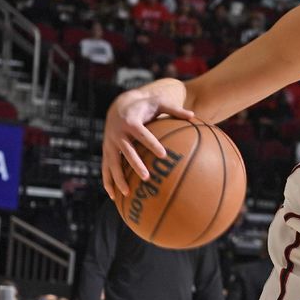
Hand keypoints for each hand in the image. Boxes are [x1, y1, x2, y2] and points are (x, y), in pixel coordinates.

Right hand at [102, 82, 192, 198]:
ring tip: (127, 193)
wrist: (118, 106)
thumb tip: (193, 115)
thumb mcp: (159, 102)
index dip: (152, 144)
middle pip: (127, 151)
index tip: (163, 154)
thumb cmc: (144, 105)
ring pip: (112, 163)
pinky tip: (115, 197)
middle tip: (147, 178)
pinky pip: (105, 168)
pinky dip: (108, 182)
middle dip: (136, 165)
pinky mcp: (106, 151)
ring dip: (118, 178)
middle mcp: (118, 133)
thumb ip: (175, 109)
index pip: (143, 134)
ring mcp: (110, 143)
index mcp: (131, 122)